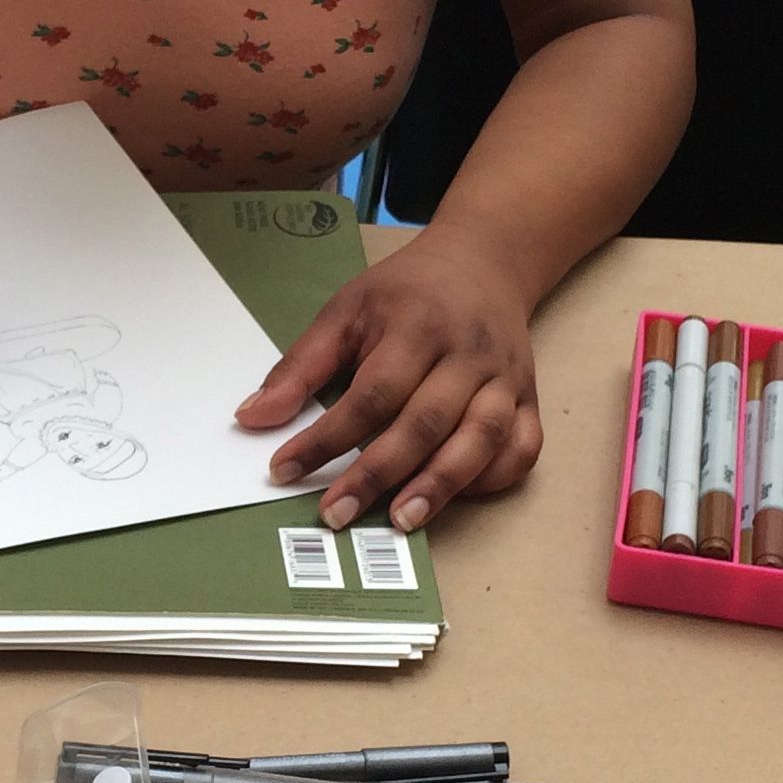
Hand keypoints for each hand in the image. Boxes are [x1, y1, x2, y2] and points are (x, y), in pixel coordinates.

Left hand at [235, 231, 543, 532]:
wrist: (484, 262)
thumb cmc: (407, 292)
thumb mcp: (346, 311)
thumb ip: (301, 366)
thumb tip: (252, 418)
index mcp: (417, 325)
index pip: (370, 394)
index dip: (326, 438)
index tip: (284, 470)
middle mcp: (467, 353)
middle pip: (425, 422)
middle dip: (377, 474)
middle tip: (335, 514)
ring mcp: (505, 377)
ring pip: (481, 438)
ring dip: (442, 485)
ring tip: (400, 520)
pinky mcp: (530, 397)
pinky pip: (523, 446)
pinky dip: (494, 477)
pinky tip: (457, 497)